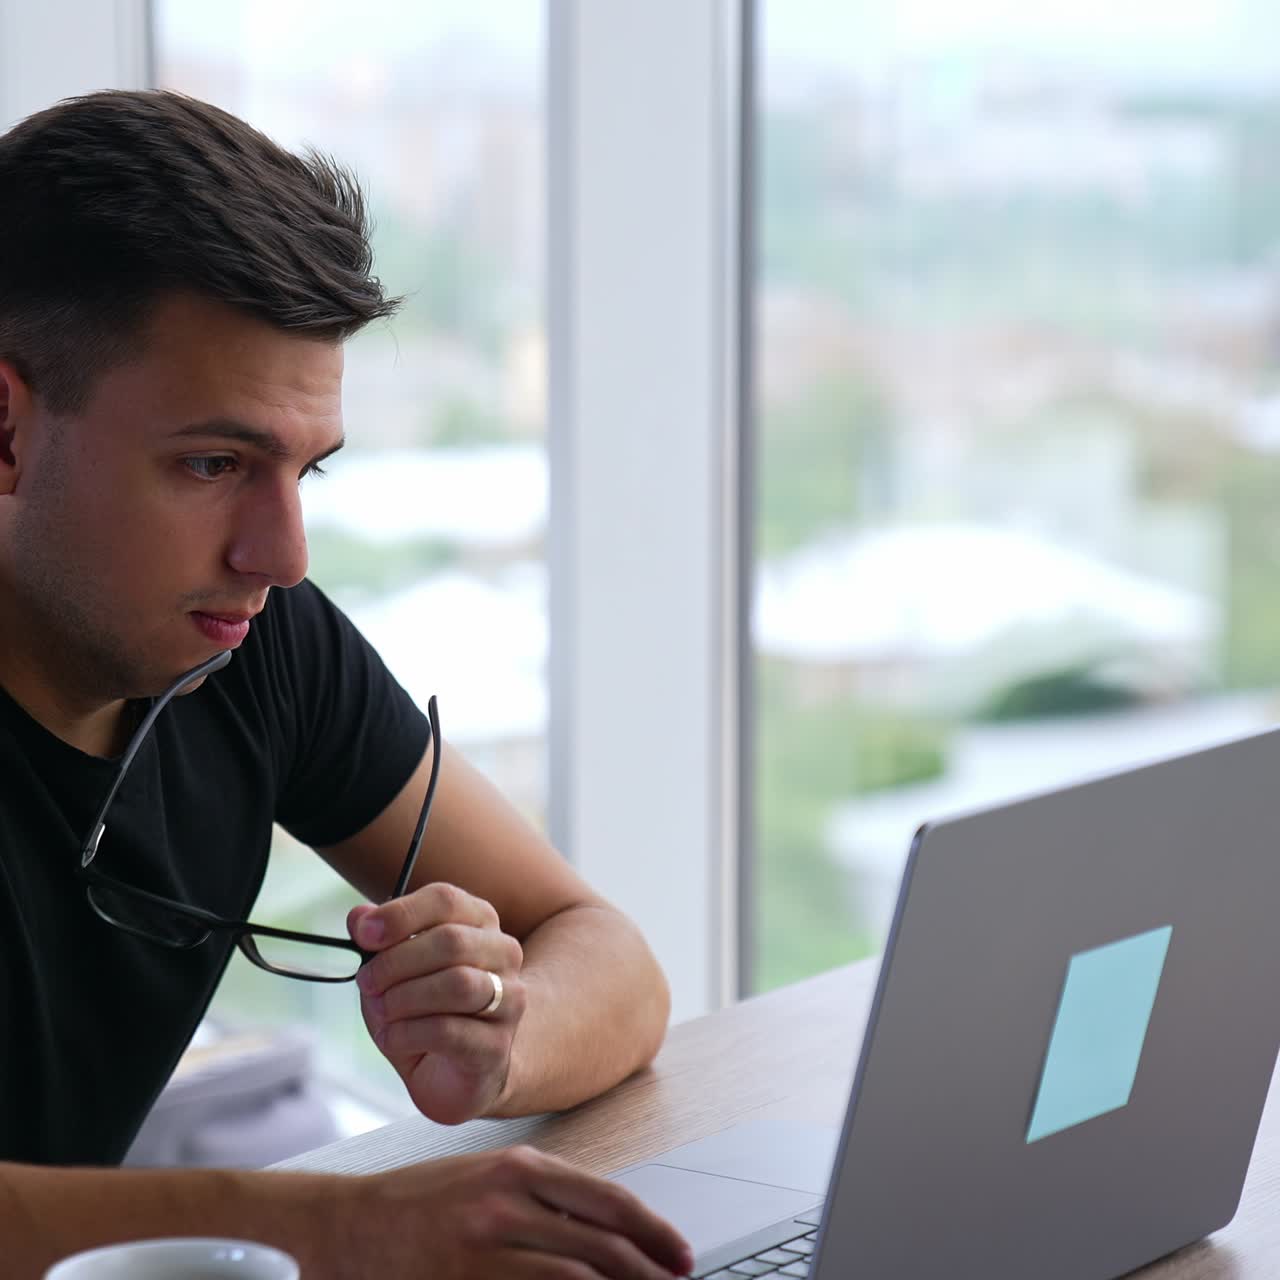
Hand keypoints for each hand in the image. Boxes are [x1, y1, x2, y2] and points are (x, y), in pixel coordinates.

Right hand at [346, 1145, 693, 1279]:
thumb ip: (544, 1196)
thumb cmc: (421, 1200)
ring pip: (576, 1279)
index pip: (608, 1199)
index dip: (654, 1230)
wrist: (347, 1224)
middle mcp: (507, 1202)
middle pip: (602, 1245)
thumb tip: (608, 1233)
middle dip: (649, 1271)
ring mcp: (485, 1247)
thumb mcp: (487, 1177)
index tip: (679, 1253)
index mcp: (518, 1166)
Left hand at [349, 883, 525, 1124]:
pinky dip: (407, 1033)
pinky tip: (392, 1037)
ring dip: (404, 998)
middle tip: (368, 983)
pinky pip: (448, 1030)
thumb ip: (377, 940)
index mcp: (478, 922)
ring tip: (382, 1012)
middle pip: (451, 941)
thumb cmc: (426, 1012)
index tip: (364, 935)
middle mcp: (503, 953)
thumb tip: (359, 917)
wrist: (458, 1074)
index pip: (445, 900)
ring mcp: (507, 999)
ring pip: (457, 984)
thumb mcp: (392, 971)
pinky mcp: (496, 1044)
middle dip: (396, 963)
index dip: (400, 914)